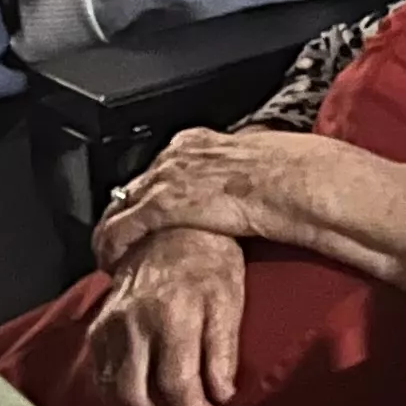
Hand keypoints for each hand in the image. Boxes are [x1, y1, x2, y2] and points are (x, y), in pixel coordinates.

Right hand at [87, 226, 248, 405]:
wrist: (171, 227)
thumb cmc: (210, 263)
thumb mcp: (230, 301)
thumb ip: (224, 351)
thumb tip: (222, 395)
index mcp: (172, 316)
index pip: (176, 383)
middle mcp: (134, 323)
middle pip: (137, 395)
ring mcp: (110, 325)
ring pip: (114, 390)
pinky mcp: (97, 326)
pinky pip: (101, 373)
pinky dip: (119, 392)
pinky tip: (143, 392)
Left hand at [93, 125, 341, 264]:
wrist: (294, 180)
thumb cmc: (288, 174)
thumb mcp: (254, 165)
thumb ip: (234, 174)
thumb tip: (238, 189)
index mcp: (198, 141)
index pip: (159, 167)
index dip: (150, 194)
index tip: (148, 213)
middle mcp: (175, 154)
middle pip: (134, 186)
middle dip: (127, 214)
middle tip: (126, 243)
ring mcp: (166, 177)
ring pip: (118, 207)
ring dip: (114, 234)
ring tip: (114, 258)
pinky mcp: (162, 204)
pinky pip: (118, 230)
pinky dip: (111, 248)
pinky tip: (112, 264)